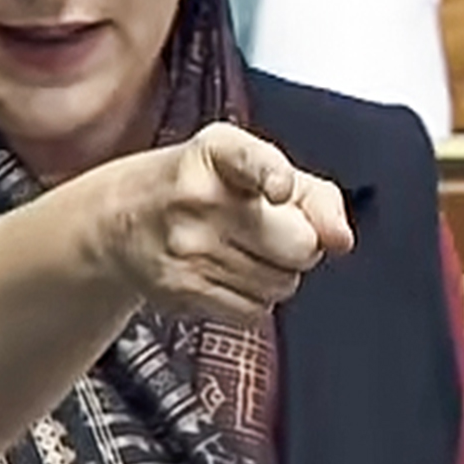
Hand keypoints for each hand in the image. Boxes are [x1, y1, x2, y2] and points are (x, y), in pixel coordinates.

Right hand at [96, 123, 354, 323]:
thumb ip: (315, 196)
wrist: (121, 219)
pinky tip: (226, 273)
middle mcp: (199, 195)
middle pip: (299, 245)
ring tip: (241, 249)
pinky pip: (254, 312)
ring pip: (282, 284)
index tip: (277, 189)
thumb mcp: (254, 166)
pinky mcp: (180, 289)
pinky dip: (252, 299)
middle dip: (300, 245)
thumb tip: (342, 240)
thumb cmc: (201, 186)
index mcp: (219, 150)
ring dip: (275, 274)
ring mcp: (186, 246)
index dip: (272, 178)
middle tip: (273, 231)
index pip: (253, 162)